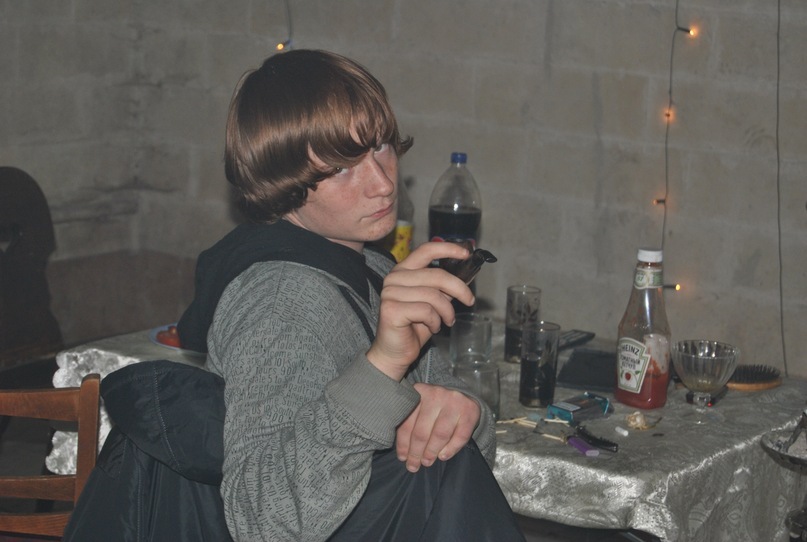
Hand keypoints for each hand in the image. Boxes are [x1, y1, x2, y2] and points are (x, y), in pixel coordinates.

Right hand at [366, 242, 473, 380]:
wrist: (395, 353)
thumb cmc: (414, 327)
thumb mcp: (434, 302)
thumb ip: (444, 287)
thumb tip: (467, 273)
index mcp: (403, 271)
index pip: (426, 250)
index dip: (448, 249)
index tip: (466, 253)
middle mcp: (394, 278)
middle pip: (436, 275)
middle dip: (459, 289)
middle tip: (469, 301)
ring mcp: (390, 293)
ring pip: (434, 295)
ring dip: (447, 311)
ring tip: (446, 321)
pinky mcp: (391, 309)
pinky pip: (426, 311)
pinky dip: (436, 322)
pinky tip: (432, 329)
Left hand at [395, 383, 480, 471]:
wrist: (463, 395)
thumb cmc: (435, 407)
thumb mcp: (420, 406)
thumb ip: (410, 421)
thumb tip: (402, 451)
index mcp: (419, 392)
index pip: (407, 423)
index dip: (403, 444)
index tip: (402, 457)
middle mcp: (436, 395)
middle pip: (422, 431)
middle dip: (416, 452)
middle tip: (413, 465)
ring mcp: (454, 402)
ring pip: (440, 434)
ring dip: (431, 452)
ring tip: (426, 462)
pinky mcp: (470, 411)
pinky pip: (460, 436)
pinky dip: (451, 449)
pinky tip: (443, 456)